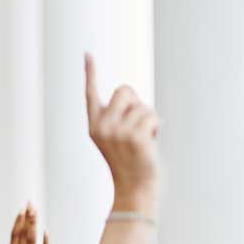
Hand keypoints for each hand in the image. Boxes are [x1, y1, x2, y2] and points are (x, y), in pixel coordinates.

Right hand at [5, 203, 50, 243]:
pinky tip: (44, 229)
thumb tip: (18, 234)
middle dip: (27, 217)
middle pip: (23, 234)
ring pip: (32, 239)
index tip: (22, 210)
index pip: (14, 236)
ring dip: (34, 223)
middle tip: (30, 203)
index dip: (18, 221)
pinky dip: (44, 240)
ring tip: (35, 211)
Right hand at [85, 55, 158, 212]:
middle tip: (138, 125)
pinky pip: (152, 115)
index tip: (87, 54)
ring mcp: (117, 132)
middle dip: (136, 102)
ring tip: (144, 138)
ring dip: (148, 118)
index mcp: (94, 126)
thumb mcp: (118, 138)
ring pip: (141, 104)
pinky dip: (156, 125)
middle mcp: (101, 127)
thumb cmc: (131, 162)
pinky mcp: (134, 138)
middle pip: (124, 90)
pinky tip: (151, 141)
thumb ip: (118, 117)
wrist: (135, 189)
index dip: (90, 72)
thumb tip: (125, 91)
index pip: (91, 93)